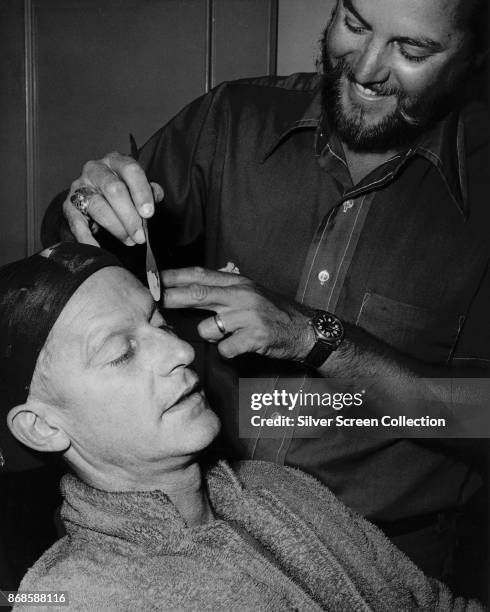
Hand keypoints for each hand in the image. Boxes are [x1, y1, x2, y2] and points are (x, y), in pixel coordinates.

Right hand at [62, 152, 163, 245]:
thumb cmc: (122, 191)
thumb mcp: (136, 186)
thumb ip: (148, 191)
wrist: (93, 196)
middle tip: (140, 236)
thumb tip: (156, 195)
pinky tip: (98, 248)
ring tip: (130, 241)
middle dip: (129, 216)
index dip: (141, 192)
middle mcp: (96, 169)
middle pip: (114, 189)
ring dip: (116, 228)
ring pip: (98, 207)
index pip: (131, 170)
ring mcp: (80, 186)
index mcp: (116, 161)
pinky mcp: (68, 205)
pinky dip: (87, 238)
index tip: (148, 213)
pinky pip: (77, 223)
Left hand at [162, 267, 315, 359]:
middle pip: (197, 294)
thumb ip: (225, 287)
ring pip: (208, 328)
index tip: (154, 278)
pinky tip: (241, 347)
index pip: (200, 275)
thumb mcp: (251, 291)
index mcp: (239, 282)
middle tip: (152, 299)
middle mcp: (241, 295)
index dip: (174, 276)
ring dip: (212, 336)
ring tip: (229, 334)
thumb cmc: (275, 311)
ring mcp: (248, 316)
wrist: (306, 330)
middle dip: (171, 297)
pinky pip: (224, 349)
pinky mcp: (254, 337)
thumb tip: (194, 282)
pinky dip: (228, 352)